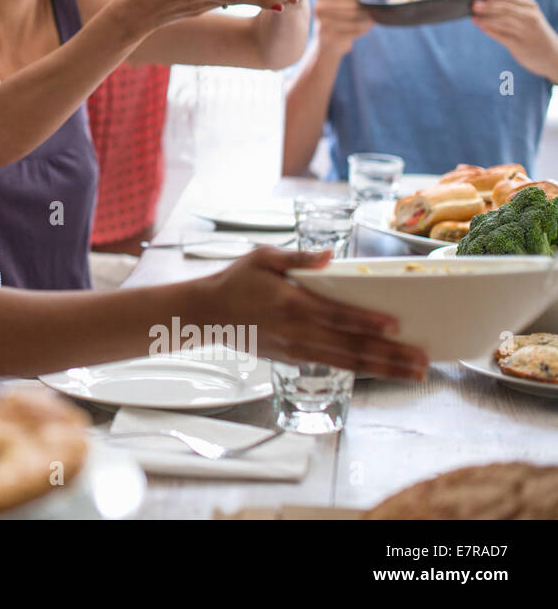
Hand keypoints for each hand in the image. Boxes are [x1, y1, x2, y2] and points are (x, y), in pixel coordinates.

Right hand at [201, 246, 428, 378]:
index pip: (337, 315)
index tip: (396, 326)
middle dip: (390, 355)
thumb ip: (298, 258)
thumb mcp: (263, 258)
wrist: (207, 313)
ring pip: (347, 362)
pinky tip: (381, 370)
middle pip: (351, 347)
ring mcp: (295, 349)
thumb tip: (330, 256)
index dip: (367, 321)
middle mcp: (298, 331)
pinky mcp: (292, 358)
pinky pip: (332, 365)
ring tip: (413, 373)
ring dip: (383, 368)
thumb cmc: (236, 281)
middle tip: (422, 361)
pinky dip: (360, 369)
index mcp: (292, 303)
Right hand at [314, 0, 373, 55]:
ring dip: (367, 19)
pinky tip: (365, 27)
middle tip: (373, 11)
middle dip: (367, 9)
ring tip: (370, 19)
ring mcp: (322, 24)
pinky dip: (364, 29)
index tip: (368, 0)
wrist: (327, 43)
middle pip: (354, 6)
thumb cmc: (338, 16)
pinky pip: (354, 31)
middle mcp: (319, 8)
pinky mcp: (328, 37)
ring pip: (356, 19)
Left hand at [471, 0, 557, 80]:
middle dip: (488, 6)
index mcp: (531, 7)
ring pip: (502, 22)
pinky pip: (502, 36)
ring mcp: (525, 32)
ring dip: (486, 19)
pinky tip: (480, 27)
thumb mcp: (529, 17)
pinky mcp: (520, 45)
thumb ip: (512, 10)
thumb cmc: (534, 33)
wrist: (551, 55)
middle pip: (506, 10)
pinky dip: (490, 30)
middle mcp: (530, 18)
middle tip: (474, 4)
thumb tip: (485, 3)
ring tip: (473, 17)